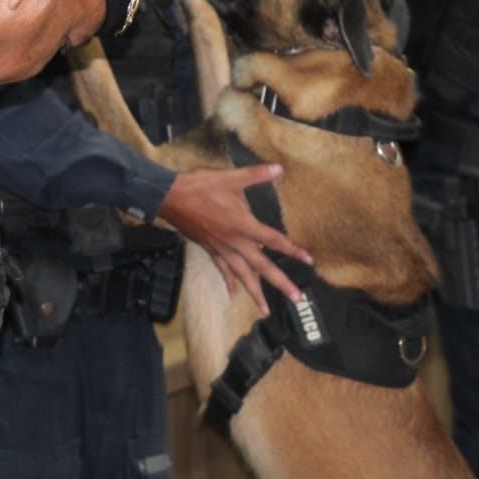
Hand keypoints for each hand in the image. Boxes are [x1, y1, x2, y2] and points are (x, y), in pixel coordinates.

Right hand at [157, 164, 313, 312]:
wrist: (170, 198)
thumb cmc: (200, 187)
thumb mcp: (230, 177)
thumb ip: (256, 174)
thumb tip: (279, 168)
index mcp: (242, 225)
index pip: (273, 240)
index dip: (292, 249)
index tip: (308, 259)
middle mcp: (234, 242)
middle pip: (261, 266)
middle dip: (280, 283)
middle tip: (297, 298)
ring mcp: (221, 249)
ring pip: (242, 275)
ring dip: (255, 293)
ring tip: (266, 310)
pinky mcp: (210, 250)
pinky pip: (223, 270)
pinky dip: (229, 282)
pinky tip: (234, 294)